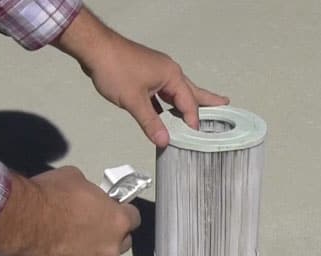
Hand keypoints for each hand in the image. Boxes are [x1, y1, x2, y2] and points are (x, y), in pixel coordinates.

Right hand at [0, 167, 140, 255]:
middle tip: (86, 227)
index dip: (121, 213)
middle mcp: (109, 248)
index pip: (133, 218)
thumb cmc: (50, 196)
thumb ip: (89, 193)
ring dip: (85, 254)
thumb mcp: (75, 178)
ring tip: (62, 244)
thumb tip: (85, 198)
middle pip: (119, 244)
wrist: (22, 220)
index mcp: (117, 221)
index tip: (111, 210)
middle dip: (107, 236)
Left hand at [53, 7, 228, 147]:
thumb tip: (164, 141)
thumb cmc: (115, 68)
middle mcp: (167, 71)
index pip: (188, 102)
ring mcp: (155, 73)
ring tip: (197, 114)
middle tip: (225, 104)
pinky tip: (165, 114)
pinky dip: (165, 105)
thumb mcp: (134, 101)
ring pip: (175, 93)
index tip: (196, 136)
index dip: (192, 120)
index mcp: (171, 75)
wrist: (95, 49)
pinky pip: (160, 93)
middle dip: (206, 100)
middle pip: (190, 91)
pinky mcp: (144, 75)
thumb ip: (150, 123)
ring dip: (184, 104)